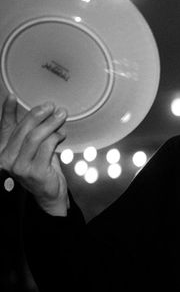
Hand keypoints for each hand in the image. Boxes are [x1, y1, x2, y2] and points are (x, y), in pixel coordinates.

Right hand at [0, 95, 68, 214]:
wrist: (49, 195)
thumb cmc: (42, 170)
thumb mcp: (32, 149)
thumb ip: (30, 134)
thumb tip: (40, 113)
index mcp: (3, 151)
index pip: (5, 127)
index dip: (7, 111)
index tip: (13, 97)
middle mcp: (6, 159)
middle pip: (23, 130)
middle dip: (38, 114)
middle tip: (51, 106)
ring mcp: (20, 167)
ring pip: (35, 137)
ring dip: (50, 124)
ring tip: (60, 116)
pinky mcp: (35, 171)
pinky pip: (47, 147)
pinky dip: (55, 137)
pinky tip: (61, 135)